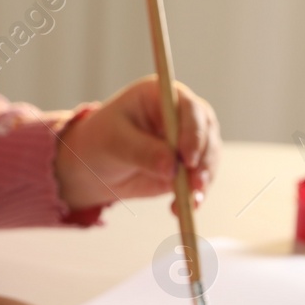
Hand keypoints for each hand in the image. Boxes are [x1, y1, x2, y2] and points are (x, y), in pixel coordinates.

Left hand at [54, 76, 220, 210]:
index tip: (187, 159)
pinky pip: (200, 179)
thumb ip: (143, 152)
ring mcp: (188, 140)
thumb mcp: (115, 143)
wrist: (95, 166)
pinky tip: (180, 209)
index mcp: (162, 96)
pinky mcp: (187, 165)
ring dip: (202, 181)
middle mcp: (181, 114)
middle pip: (207, 132)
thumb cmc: (101, 142)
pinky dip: (195, 195)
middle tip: (195, 186)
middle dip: (203, 160)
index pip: (189, 108)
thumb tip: (172, 168)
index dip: (193, 133)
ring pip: (208, 157)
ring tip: (188, 202)